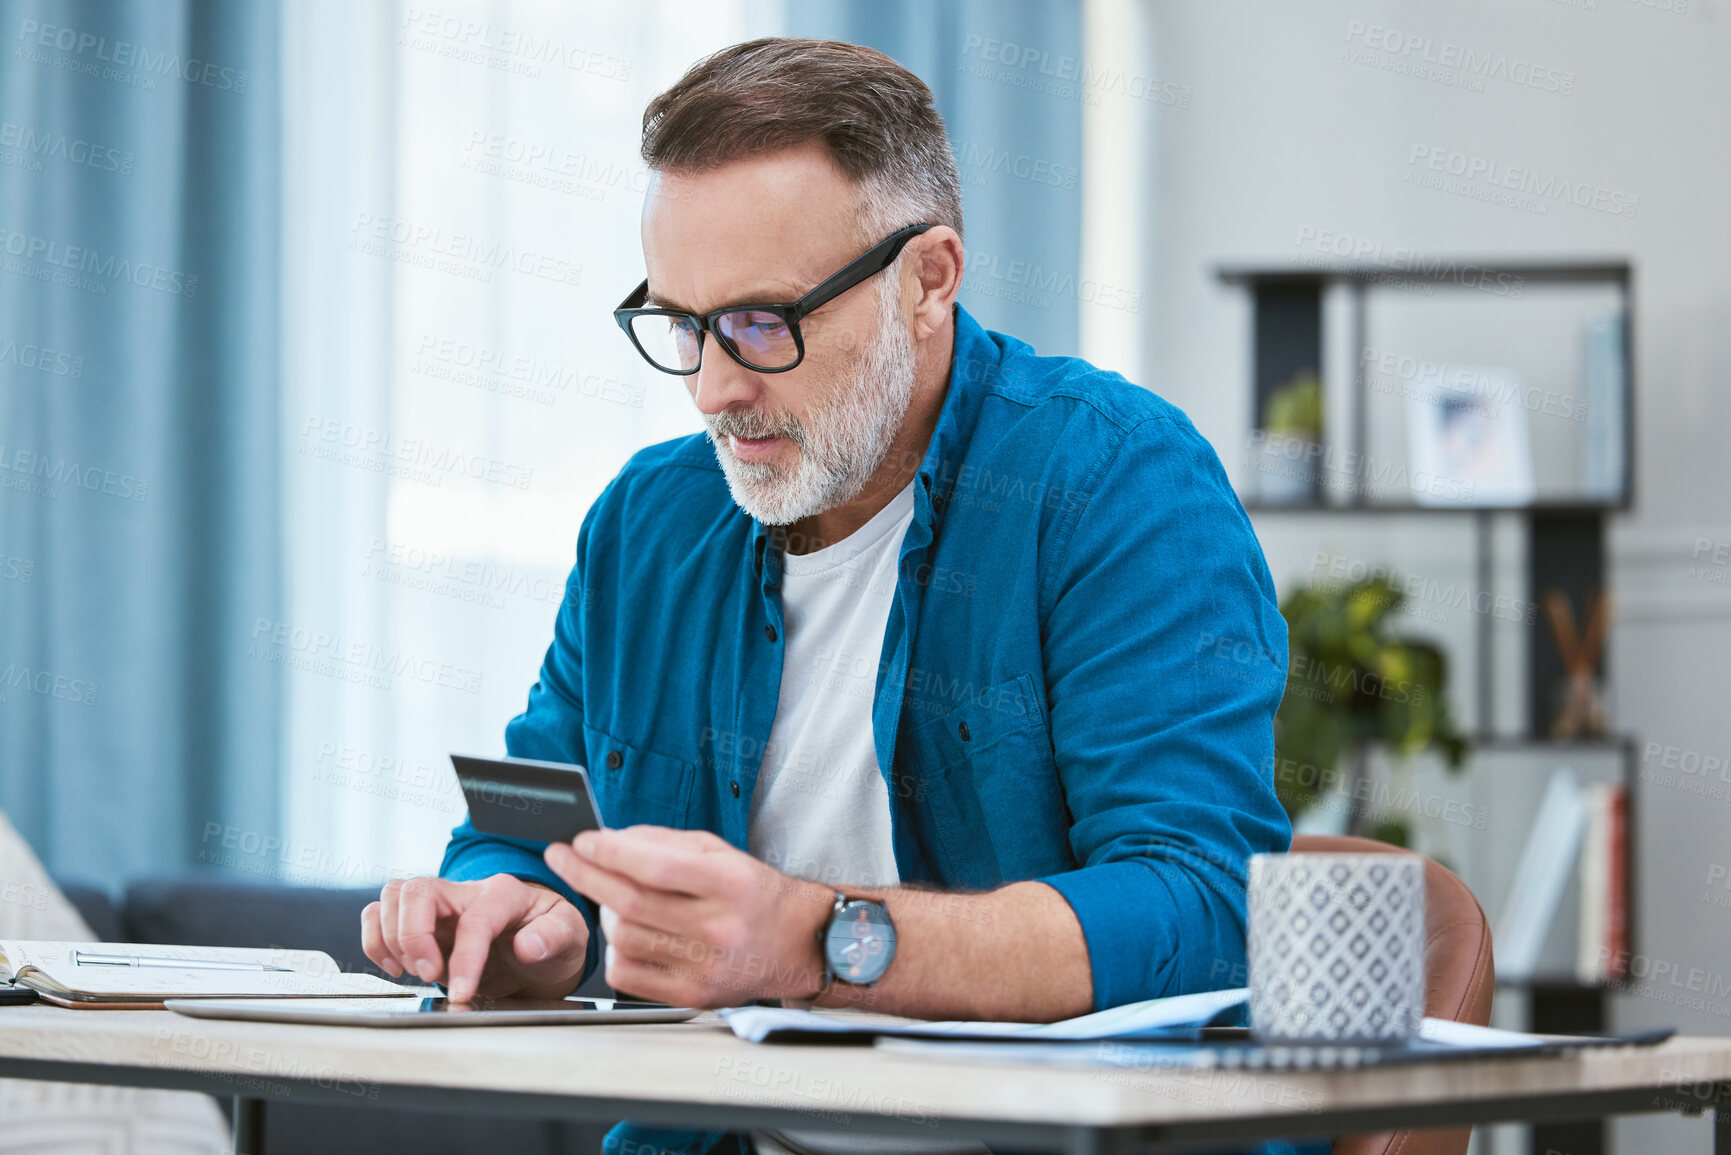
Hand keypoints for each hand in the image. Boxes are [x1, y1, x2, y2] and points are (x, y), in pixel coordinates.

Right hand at [360, 874, 589, 1003]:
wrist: (541, 944)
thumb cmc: (553, 936)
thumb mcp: (569, 935)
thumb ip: (553, 936)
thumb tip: (528, 946)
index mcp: (505, 893)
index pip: (476, 917)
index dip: (465, 956)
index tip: (463, 991)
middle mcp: (466, 893)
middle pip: (419, 891)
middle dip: (414, 937)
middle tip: (429, 974)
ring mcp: (441, 906)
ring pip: (395, 895)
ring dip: (393, 937)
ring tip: (413, 969)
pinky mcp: (422, 923)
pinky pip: (380, 912)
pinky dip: (376, 939)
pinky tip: (395, 964)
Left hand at [544, 826, 830, 1007]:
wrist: (797, 944)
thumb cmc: (754, 893)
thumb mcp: (721, 852)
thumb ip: (665, 843)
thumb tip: (608, 841)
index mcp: (731, 883)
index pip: (658, 867)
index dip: (612, 852)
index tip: (582, 840)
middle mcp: (720, 928)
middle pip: (631, 903)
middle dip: (585, 875)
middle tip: (560, 857)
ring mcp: (705, 967)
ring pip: (623, 937)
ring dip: (603, 911)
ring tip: (612, 897)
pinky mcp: (692, 996)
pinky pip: (626, 974)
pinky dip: (614, 949)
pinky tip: (627, 933)